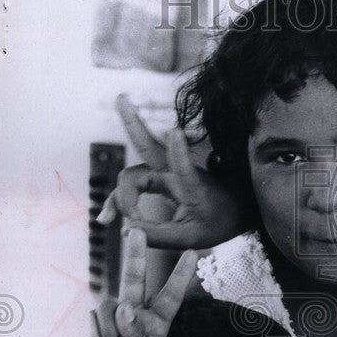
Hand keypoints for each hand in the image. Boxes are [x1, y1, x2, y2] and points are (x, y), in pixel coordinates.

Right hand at [90, 229, 195, 336]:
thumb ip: (136, 334)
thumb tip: (124, 307)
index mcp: (159, 322)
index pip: (172, 296)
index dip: (181, 275)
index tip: (193, 253)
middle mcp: (138, 313)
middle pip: (135, 280)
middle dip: (135, 255)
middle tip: (136, 231)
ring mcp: (115, 316)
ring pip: (109, 310)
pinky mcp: (97, 321)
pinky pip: (94, 322)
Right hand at [97, 95, 244, 248]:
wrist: (231, 213)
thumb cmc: (218, 222)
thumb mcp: (192, 237)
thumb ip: (160, 236)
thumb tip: (127, 231)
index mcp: (193, 184)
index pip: (185, 167)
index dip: (179, 151)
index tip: (176, 131)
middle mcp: (176, 173)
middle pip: (149, 149)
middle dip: (134, 124)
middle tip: (122, 99)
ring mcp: (165, 174)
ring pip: (132, 175)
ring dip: (119, 195)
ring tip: (105, 219)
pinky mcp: (159, 179)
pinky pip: (133, 187)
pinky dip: (120, 201)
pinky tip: (106, 218)